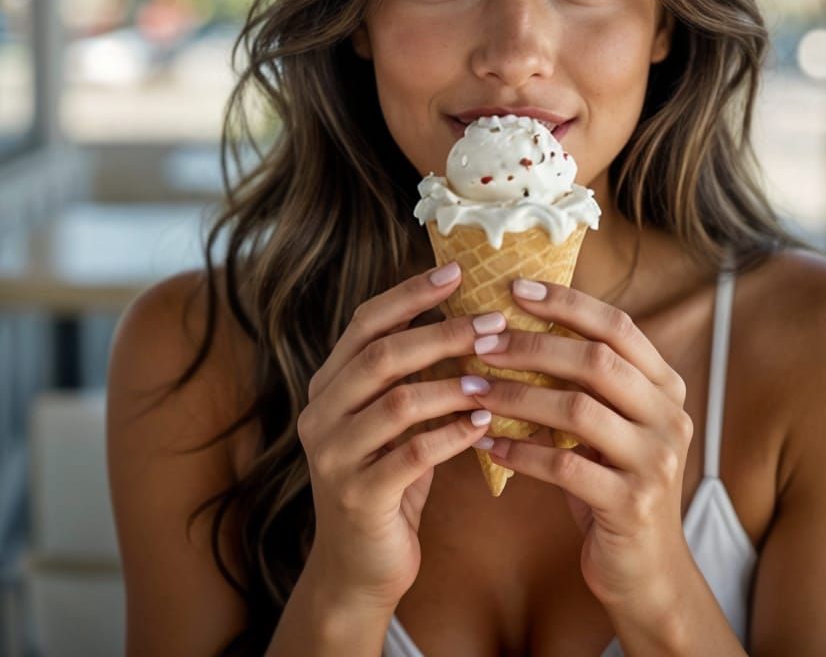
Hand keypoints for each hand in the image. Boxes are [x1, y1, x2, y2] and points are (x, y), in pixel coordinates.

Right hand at [297, 262, 499, 608]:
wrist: (359, 566)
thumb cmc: (390, 477)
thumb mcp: (393, 418)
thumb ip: (412, 372)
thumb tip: (469, 315)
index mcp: (329, 383)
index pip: (365, 321)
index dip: (411, 293)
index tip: (459, 270)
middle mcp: (321, 412)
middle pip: (381, 355)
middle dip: (441, 334)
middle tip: (493, 323)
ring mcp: (333, 456)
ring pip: (397, 402)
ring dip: (452, 386)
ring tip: (494, 379)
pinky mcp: (357, 497)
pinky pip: (411, 455)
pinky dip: (451, 435)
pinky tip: (484, 426)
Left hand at [472, 278, 692, 610]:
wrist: (647, 571)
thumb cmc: (614, 483)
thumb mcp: (612, 425)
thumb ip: (586, 381)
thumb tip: (518, 325)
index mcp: (665, 386)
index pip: (617, 326)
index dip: (567, 303)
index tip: (515, 288)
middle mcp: (669, 416)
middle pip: (596, 361)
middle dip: (532, 346)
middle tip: (481, 341)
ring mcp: (655, 461)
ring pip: (577, 410)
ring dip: (516, 397)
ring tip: (473, 389)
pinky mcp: (631, 503)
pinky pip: (563, 467)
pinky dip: (520, 453)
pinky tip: (487, 447)